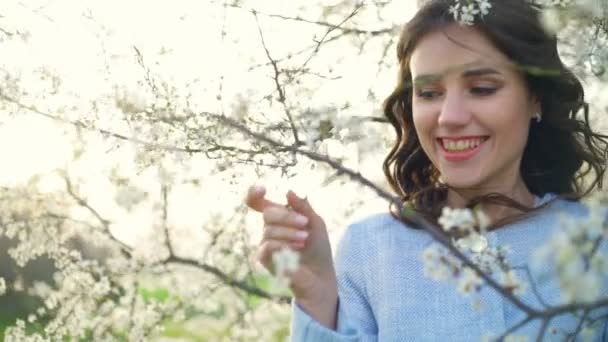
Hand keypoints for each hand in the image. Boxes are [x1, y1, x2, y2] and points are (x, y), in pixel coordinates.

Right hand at [244, 185, 337, 327]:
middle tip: (305, 223)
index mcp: (278, 217)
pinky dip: (284, 244)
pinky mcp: (264, 259)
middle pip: (267, 212)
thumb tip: (288, 192)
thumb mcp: (315, 222)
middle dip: (287, 216)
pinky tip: (297, 249)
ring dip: (290, 232)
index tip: (262, 190)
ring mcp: (265, 243)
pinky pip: (268, 245)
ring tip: (304, 239)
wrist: (321, 274)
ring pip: (269, 229)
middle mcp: (268, 228)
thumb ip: (303, 207)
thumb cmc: (318, 248)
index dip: (253, 193)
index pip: (257, 202)